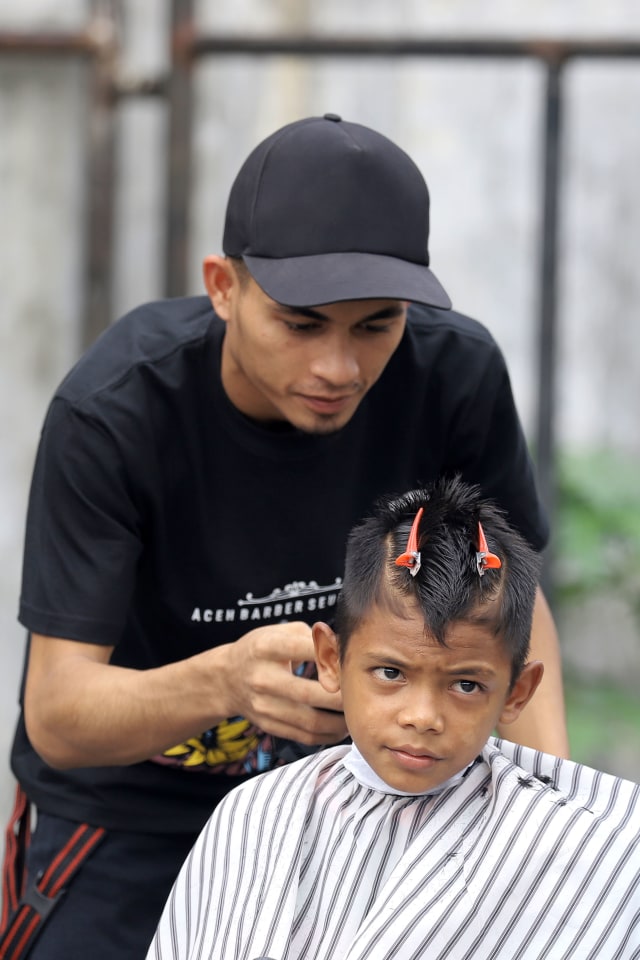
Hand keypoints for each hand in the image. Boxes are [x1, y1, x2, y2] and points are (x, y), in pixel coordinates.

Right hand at [220, 622, 346, 745]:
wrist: (226, 679)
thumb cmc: (261, 650)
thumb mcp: (279, 632)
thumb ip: (311, 637)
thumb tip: (344, 649)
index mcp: (266, 647)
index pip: (303, 649)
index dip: (331, 655)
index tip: (350, 658)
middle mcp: (262, 678)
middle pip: (311, 693)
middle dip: (343, 695)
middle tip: (361, 690)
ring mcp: (264, 706)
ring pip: (312, 721)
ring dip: (340, 720)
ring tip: (356, 712)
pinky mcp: (269, 725)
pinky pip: (305, 736)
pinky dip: (329, 734)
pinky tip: (341, 726)